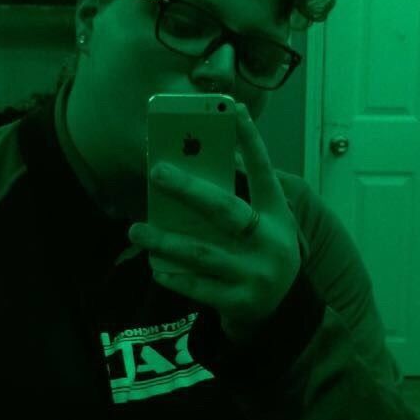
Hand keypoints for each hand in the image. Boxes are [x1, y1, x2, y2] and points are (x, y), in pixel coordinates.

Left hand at [128, 103, 301, 341]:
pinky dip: (173, 276)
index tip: (232, 109)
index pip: (263, 171)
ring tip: (136, 231)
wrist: (283, 311)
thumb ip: (240, 200)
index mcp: (277, 215)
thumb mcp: (265, 225)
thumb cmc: (263, 254)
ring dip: (165, 240)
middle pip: (225, 210)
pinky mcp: (238, 301)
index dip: (250, 140)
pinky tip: (153, 266)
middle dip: (188, 189)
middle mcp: (269, 241)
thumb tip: (193, 166)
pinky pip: (197, 286)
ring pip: (202, 253)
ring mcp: (255, 274)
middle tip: (156, 172)